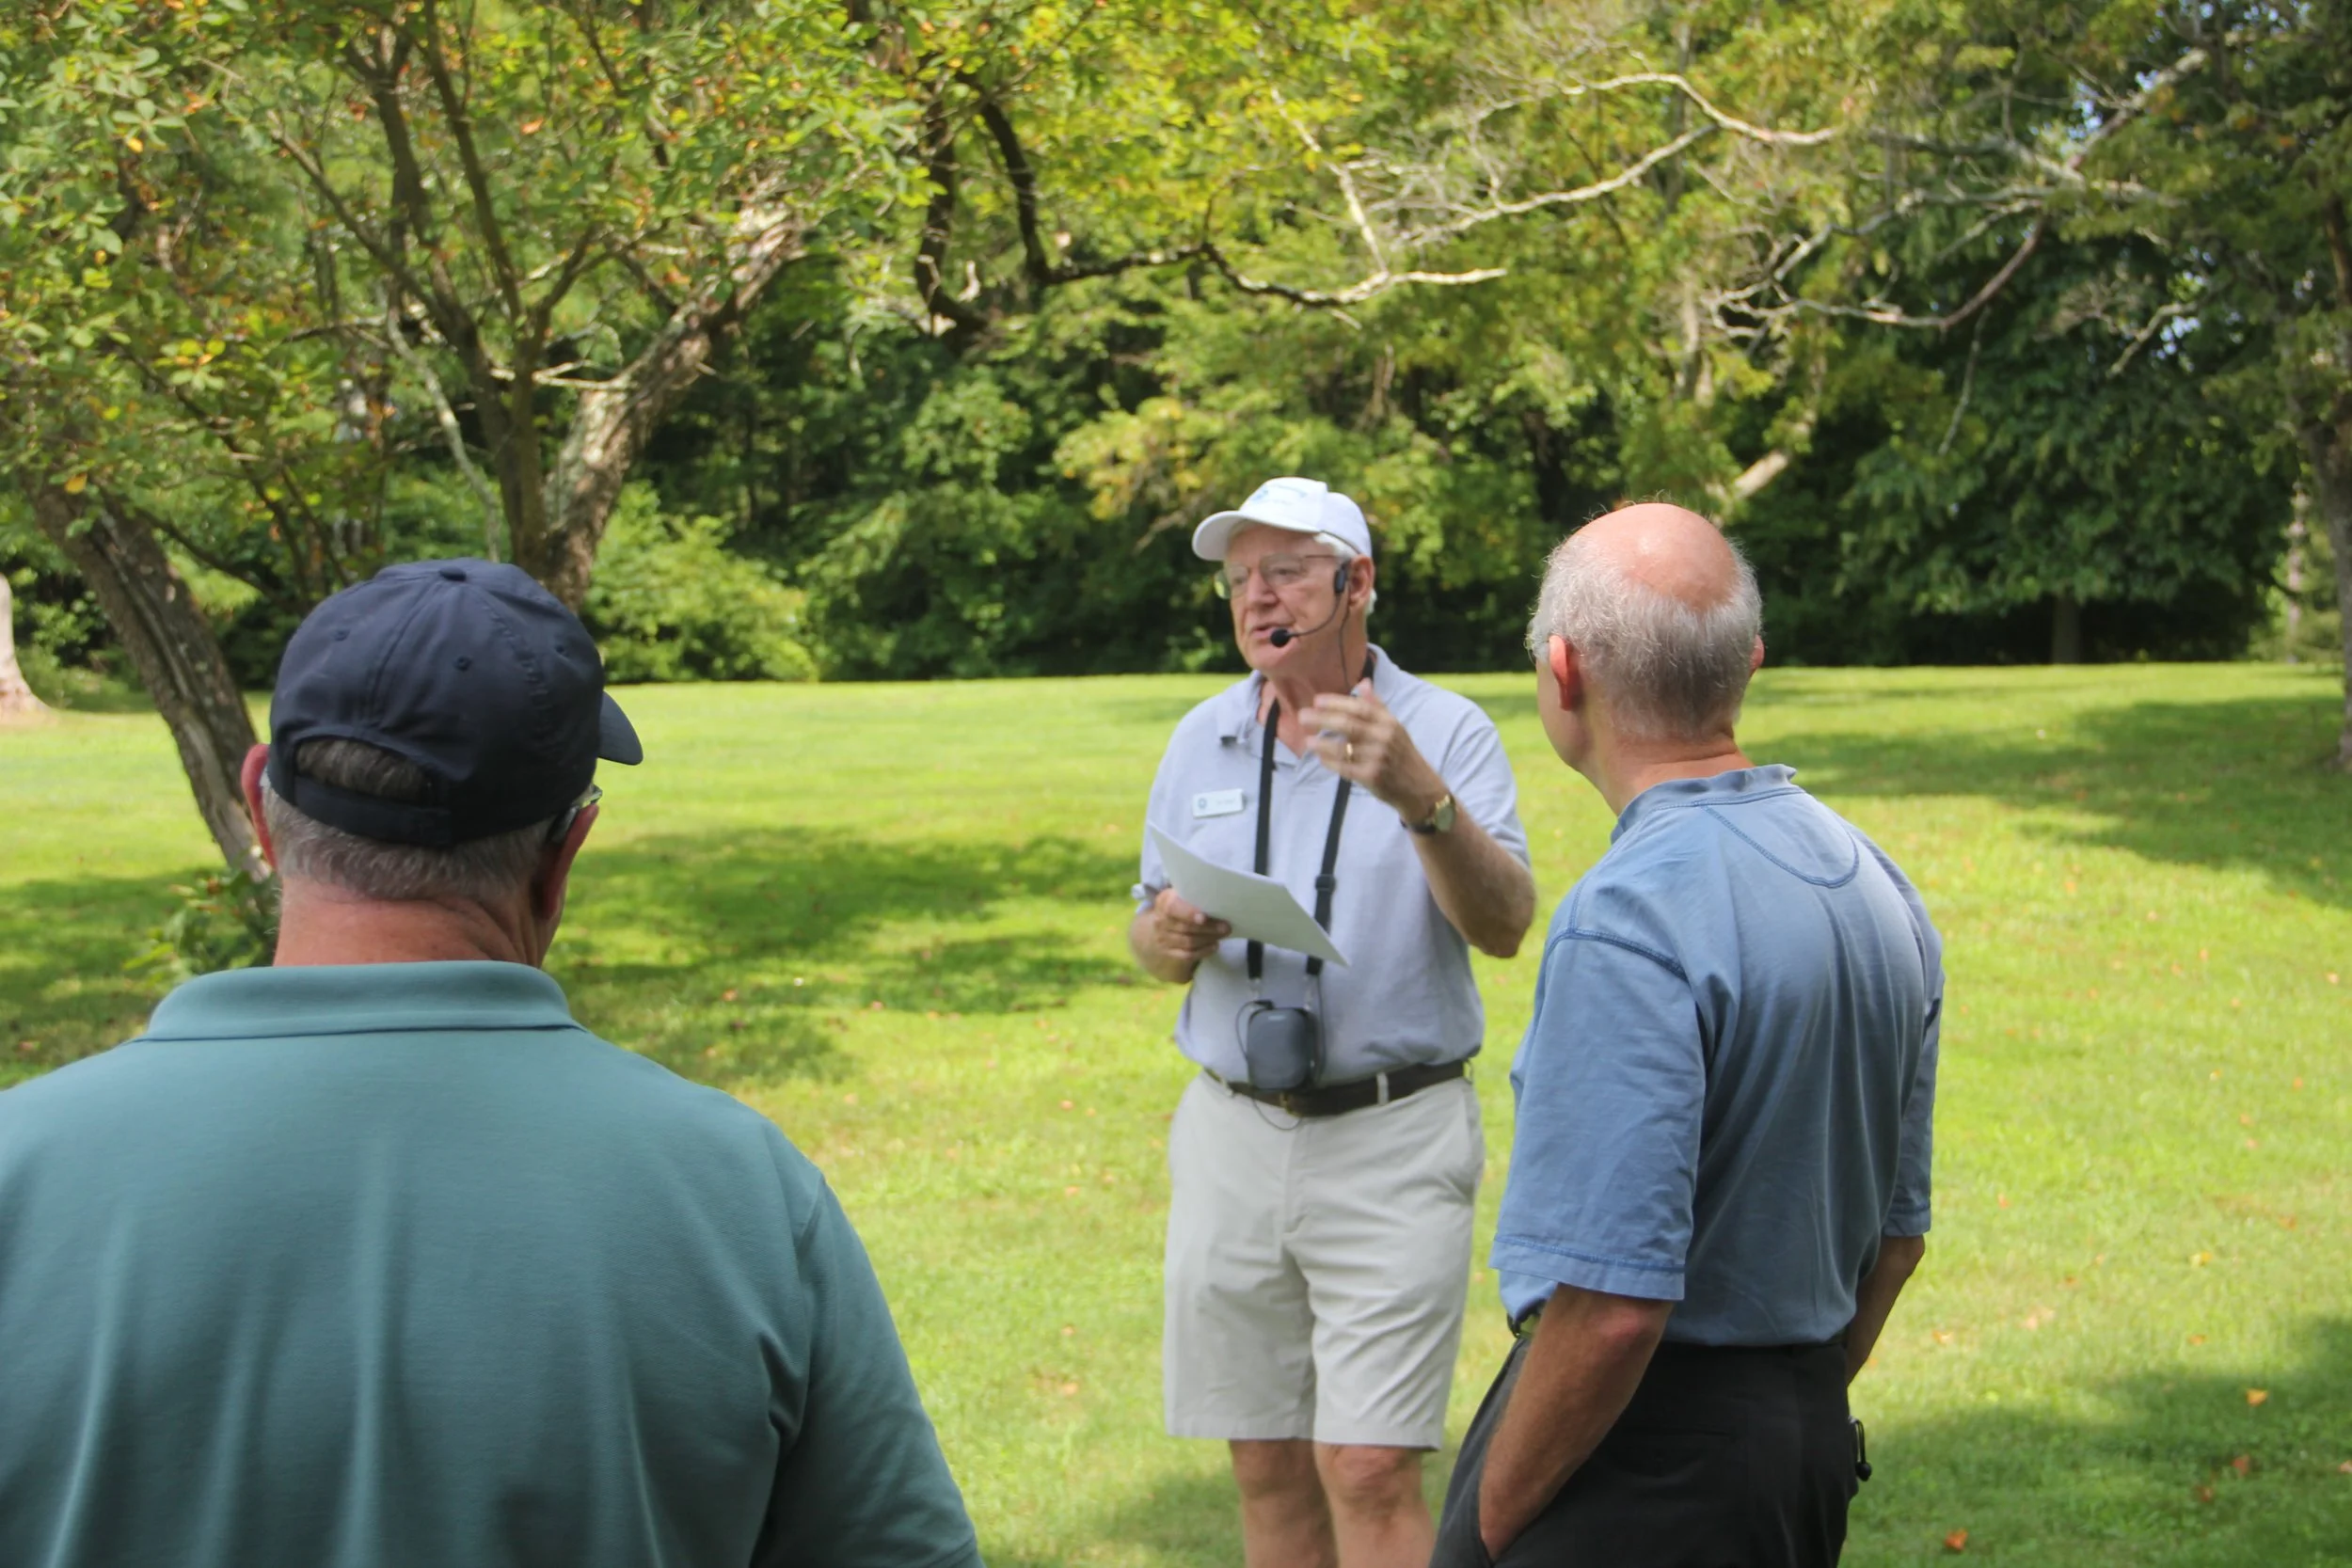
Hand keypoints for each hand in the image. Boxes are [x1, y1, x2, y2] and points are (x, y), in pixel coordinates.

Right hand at [1146, 887, 1230, 967]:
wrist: (1156, 927)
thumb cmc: (1176, 907)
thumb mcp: (1179, 896)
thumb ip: (1193, 895)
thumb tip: (1219, 896)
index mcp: (1164, 902)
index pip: (1173, 908)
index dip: (1188, 913)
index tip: (1203, 917)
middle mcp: (1161, 921)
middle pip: (1186, 927)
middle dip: (1209, 928)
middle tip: (1226, 927)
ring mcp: (1163, 939)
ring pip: (1188, 942)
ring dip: (1208, 939)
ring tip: (1223, 935)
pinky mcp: (1168, 952)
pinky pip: (1187, 955)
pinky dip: (1203, 951)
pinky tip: (1214, 946)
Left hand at [1300, 683, 1446, 819]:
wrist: (1419, 787)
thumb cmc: (1402, 754)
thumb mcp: (1395, 727)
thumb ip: (1377, 705)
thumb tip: (1363, 682)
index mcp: (1389, 722)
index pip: (1360, 708)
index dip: (1337, 703)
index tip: (1317, 700)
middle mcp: (1384, 738)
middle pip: (1348, 725)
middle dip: (1322, 719)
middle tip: (1302, 717)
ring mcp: (1378, 758)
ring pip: (1343, 748)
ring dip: (1322, 743)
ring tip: (1307, 740)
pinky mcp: (1372, 777)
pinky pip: (1345, 767)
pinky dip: (1330, 762)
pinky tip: (1320, 757)